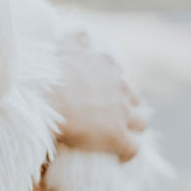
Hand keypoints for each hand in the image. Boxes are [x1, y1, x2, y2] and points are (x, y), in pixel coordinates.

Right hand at [49, 30, 147, 161]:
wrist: (49, 96)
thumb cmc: (53, 73)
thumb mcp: (66, 49)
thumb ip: (76, 41)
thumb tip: (83, 32)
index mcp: (108, 67)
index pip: (120, 77)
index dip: (114, 88)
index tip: (106, 95)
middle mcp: (121, 87)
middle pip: (135, 99)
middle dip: (128, 107)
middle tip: (115, 115)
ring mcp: (122, 112)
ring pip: (140, 123)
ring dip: (133, 129)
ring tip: (123, 137)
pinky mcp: (119, 136)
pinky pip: (133, 149)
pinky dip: (128, 154)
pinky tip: (121, 158)